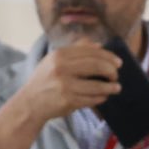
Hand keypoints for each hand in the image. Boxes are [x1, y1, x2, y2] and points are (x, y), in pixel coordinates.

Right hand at [8, 41, 122, 126]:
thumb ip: (76, 50)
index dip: (108, 56)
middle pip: (97, 65)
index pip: (91, 51)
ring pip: (97, 85)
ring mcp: (65, 85)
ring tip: (116, 87)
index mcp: (60, 54)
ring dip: (110, 87)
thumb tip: (99, 45)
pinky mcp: (68, 101)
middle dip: (111, 70)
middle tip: (116, 75)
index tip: (118, 62)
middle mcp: (62, 68)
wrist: (30, 102)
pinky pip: (92, 99)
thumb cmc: (45, 79)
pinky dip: (101, 97)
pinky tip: (104, 96)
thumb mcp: (54, 60)